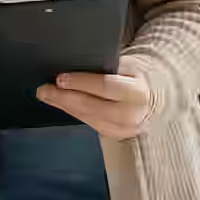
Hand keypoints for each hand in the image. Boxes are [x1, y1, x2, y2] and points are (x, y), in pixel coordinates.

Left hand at [37, 72, 153, 139]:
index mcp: (139, 91)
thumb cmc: (135, 75)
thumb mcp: (126, 64)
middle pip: (95, 108)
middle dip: (66, 99)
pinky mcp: (118, 135)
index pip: (106, 87)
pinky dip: (75, 114)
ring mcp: (127, 129)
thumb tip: (73, 63)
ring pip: (91, 119)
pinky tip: (62, 105)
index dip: (81, 83)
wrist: (155, 95)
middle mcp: (135, 114)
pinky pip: (93, 125)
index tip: (60, 78)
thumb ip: (105, 67)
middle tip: (45, 90)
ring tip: (48, 95)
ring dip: (66, 107)